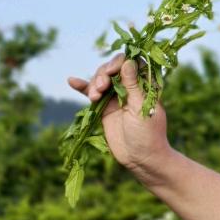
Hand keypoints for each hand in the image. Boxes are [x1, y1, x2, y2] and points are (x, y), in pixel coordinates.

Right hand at [67, 53, 170, 172]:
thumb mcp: (141, 108)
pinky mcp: (105, 107)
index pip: (132, 62)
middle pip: (113, 68)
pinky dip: (82, 87)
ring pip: (102, 79)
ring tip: (94, 96)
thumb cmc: (148, 133)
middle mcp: (130, 87)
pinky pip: (92, 93)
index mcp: (145, 84)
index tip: (112, 71)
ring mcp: (116, 96)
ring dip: (94, 83)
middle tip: (101, 88)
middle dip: (104, 74)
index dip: (120, 62)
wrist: (140, 158)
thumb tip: (128, 61)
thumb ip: (133, 85)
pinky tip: (71, 81)